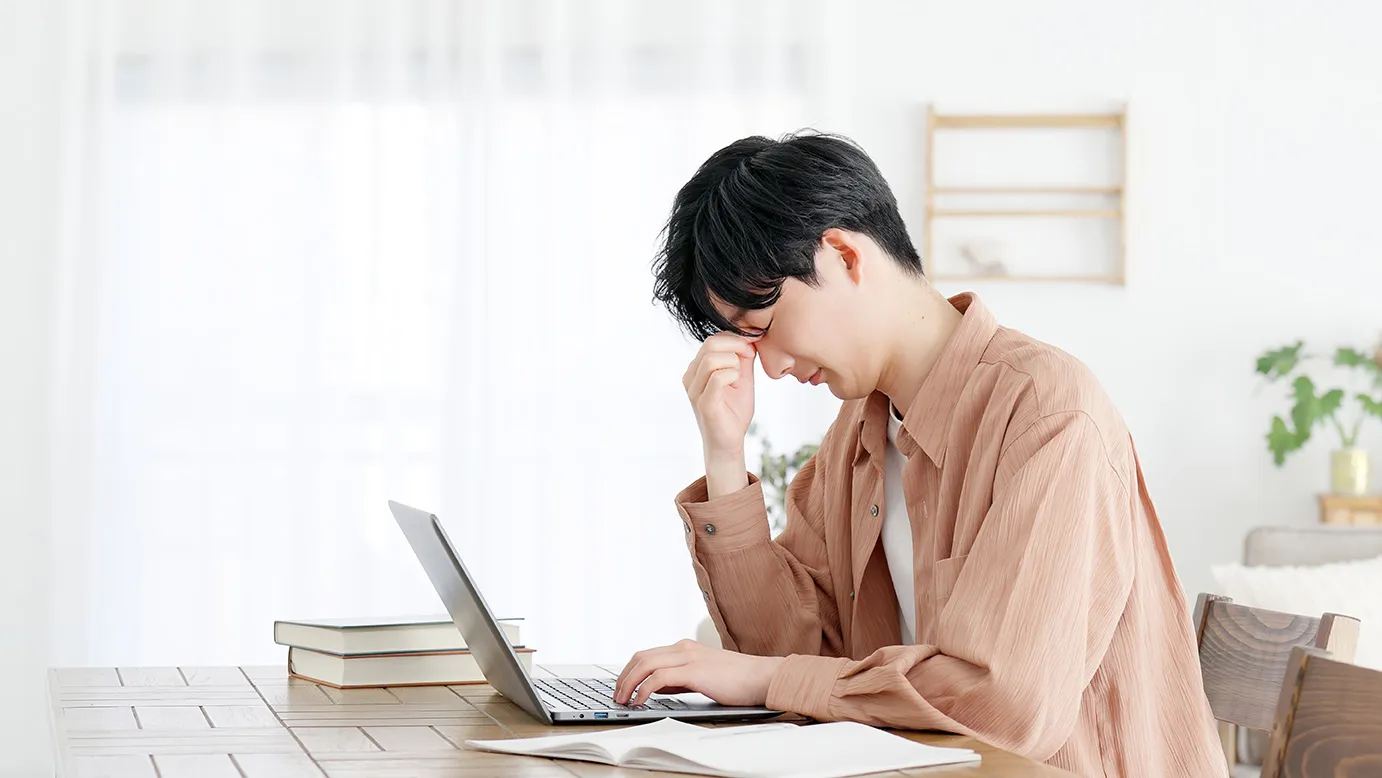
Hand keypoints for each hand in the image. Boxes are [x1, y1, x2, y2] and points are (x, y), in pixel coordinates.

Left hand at [613, 639, 783, 707]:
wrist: (762, 677)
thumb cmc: (738, 680)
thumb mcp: (703, 675)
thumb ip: (679, 678)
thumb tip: (656, 687)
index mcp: (685, 648)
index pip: (647, 654)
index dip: (629, 671)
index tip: (622, 687)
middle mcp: (684, 648)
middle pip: (641, 657)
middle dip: (624, 677)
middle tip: (617, 695)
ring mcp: (689, 658)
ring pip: (645, 664)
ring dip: (629, 683)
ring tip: (623, 700)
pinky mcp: (694, 671)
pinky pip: (658, 678)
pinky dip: (644, 689)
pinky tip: (640, 701)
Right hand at [682, 333, 756, 459]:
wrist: (729, 442)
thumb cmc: (734, 411)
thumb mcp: (742, 378)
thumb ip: (743, 358)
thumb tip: (750, 336)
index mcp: (697, 368)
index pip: (713, 339)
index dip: (736, 338)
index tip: (752, 347)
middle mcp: (691, 376)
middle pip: (710, 343)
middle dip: (736, 344)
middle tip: (751, 355)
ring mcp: (694, 390)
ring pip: (712, 358)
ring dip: (734, 362)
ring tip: (740, 376)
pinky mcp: (703, 403)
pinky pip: (717, 377)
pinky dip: (733, 375)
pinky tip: (737, 383)